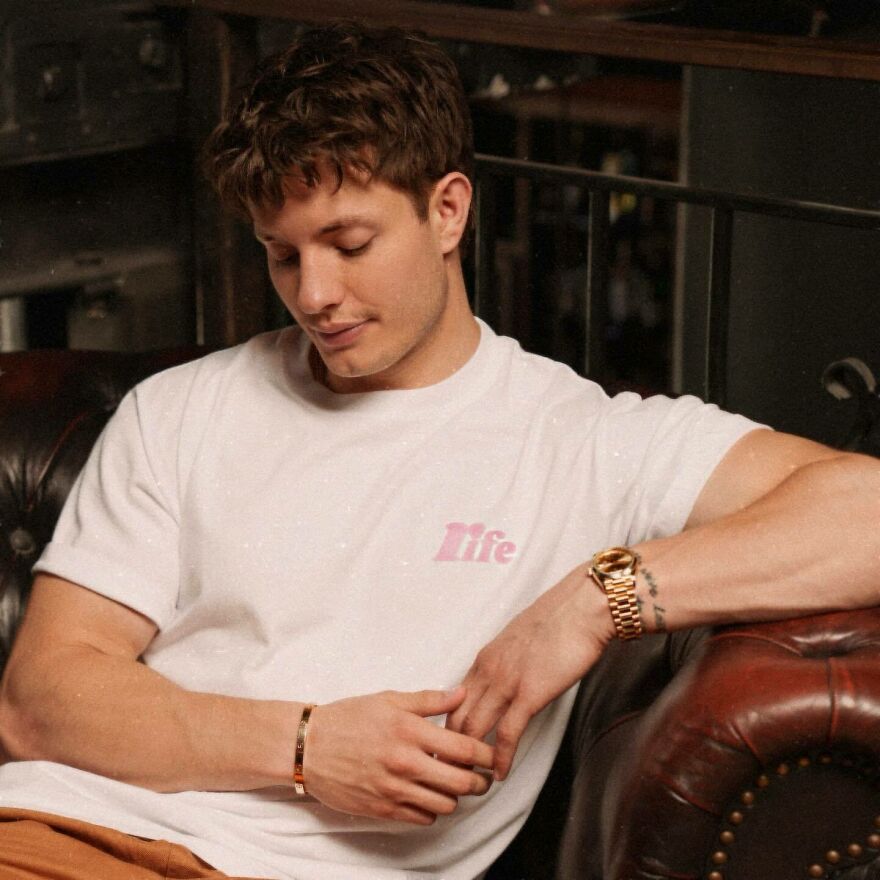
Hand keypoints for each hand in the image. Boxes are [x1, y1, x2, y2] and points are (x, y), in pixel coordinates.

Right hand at [304, 687, 493, 824]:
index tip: (490, 754)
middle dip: (479, 782)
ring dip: (456, 797)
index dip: (485, 754)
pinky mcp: (382, 809)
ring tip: (454, 786)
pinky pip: (422, 818)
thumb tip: (462, 694)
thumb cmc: (349, 718)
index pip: (464, 749)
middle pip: (461, 783)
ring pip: (445, 805)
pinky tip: (428, 795)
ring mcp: (394, 790)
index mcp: (410, 731)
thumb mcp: (390, 699)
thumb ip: (429, 700)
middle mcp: (405, 763)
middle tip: (482, 777)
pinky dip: (432, 810)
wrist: (309, 746)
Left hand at [446, 566, 614, 779]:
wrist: (582, 609)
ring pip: (474, 729)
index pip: (453, 700)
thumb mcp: (519, 639)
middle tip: (450, 772)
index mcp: (484, 658)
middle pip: (456, 718)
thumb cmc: (558, 620)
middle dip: (450, 748)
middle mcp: (487, 671)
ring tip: (471, 781)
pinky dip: (500, 758)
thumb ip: (506, 662)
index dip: (449, 727)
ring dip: (471, 759)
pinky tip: (500, 774)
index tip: (448, 748)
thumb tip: (505, 677)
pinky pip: (506, 734)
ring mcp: (506, 683)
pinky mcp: (529, 694)